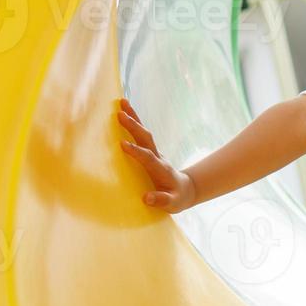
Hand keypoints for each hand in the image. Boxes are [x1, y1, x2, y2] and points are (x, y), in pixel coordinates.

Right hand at [116, 97, 196, 212]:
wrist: (185, 190)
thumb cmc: (176, 198)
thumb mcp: (173, 203)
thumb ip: (162, 200)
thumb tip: (147, 198)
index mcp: (161, 169)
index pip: (148, 158)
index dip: (136, 152)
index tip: (122, 144)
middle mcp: (157, 157)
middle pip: (146, 139)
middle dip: (134, 126)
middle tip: (119, 114)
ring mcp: (154, 152)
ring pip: (143, 132)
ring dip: (134, 117)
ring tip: (122, 102)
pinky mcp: (149, 150)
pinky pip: (140, 134)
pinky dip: (134, 121)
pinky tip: (124, 111)